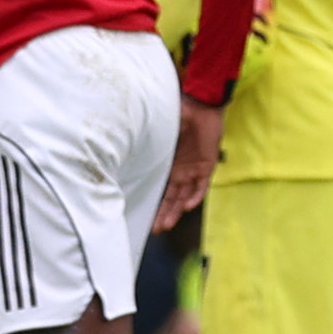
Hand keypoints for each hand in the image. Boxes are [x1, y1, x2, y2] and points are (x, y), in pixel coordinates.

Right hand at [155, 97, 223, 231]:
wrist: (201, 104)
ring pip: (184, 197)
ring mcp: (193, 170)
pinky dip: (194, 197)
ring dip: (176, 211)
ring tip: (167, 225)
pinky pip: (201, 187)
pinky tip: (187, 206)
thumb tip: (126, 149)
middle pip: (171, 198)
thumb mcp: (160, 131)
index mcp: (168, 165)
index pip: (161, 189)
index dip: (154, 203)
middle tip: (155, 229)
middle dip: (164, 215)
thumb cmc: (179, 114)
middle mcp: (180, 171)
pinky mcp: (207, 166)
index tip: (144, 216)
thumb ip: (149, 144)